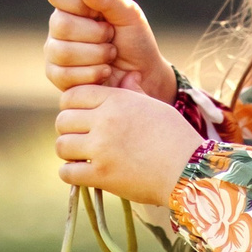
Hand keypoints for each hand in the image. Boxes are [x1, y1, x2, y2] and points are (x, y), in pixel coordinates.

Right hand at [44, 0, 175, 100]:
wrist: (143, 74)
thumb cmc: (134, 40)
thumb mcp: (129, 14)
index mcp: (73, 2)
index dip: (78, 2)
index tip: (98, 12)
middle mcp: (59, 24)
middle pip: (61, 25)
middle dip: (96, 34)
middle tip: (111, 36)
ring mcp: (54, 50)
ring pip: (63, 52)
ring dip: (97, 55)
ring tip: (110, 54)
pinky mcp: (56, 75)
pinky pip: (65, 75)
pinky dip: (92, 73)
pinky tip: (104, 71)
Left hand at [54, 83, 207, 204]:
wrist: (189, 171)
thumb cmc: (176, 137)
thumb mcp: (156, 107)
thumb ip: (133, 93)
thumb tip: (128, 77)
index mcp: (117, 100)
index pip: (72, 95)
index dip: (72, 106)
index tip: (81, 118)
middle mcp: (105, 120)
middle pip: (63, 120)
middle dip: (70, 130)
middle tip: (82, 139)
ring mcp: (101, 148)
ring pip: (62, 146)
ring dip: (70, 152)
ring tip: (84, 156)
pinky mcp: (101, 174)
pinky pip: (67, 172)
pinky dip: (72, 174)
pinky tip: (85, 173)